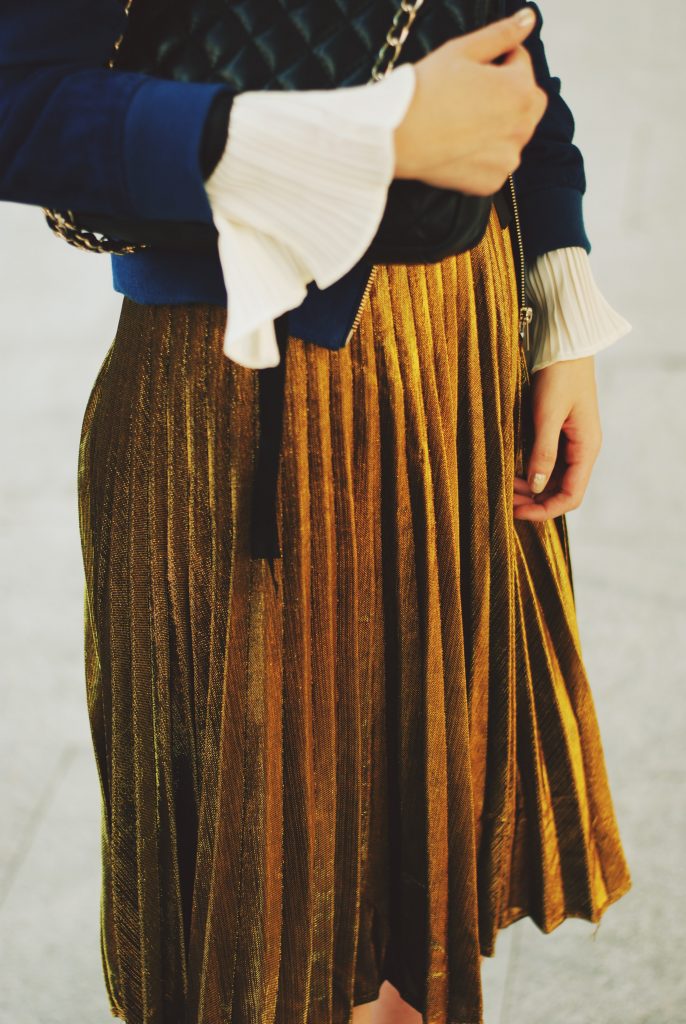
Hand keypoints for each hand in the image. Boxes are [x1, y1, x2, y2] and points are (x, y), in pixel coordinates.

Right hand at [392, 7, 547, 194]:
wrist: (397, 135)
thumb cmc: (426, 90)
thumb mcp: (463, 50)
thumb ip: (502, 34)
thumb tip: (529, 19)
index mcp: (522, 91)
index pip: (521, 63)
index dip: (496, 60)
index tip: (469, 70)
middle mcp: (523, 128)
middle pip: (527, 102)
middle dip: (508, 94)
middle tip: (470, 96)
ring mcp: (508, 159)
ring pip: (512, 135)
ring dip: (497, 126)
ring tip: (462, 122)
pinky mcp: (491, 182)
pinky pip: (495, 164)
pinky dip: (483, 156)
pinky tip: (458, 146)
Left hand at [513, 356, 601, 520]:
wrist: (564, 344)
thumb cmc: (559, 374)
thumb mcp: (548, 414)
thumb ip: (543, 450)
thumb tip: (536, 487)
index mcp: (586, 448)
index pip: (571, 496)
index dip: (545, 510)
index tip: (516, 512)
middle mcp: (581, 450)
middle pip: (560, 491)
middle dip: (533, 501)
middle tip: (503, 502)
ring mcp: (570, 442)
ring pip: (551, 479)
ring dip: (529, 488)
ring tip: (503, 487)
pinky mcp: (558, 432)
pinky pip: (546, 462)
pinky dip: (529, 472)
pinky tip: (510, 470)